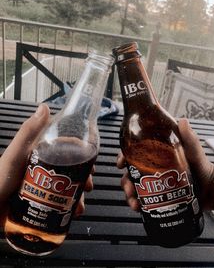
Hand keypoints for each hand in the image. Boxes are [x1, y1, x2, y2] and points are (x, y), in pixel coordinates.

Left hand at [0, 104, 92, 224]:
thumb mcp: (15, 154)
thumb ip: (28, 132)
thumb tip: (44, 108)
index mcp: (40, 153)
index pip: (67, 148)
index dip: (81, 153)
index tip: (91, 160)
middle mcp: (45, 169)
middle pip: (72, 169)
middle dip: (84, 177)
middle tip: (88, 184)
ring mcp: (44, 187)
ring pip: (69, 188)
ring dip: (79, 195)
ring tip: (80, 204)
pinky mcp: (43, 202)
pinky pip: (61, 203)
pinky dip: (70, 207)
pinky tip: (73, 212)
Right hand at [117, 118, 213, 217]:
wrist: (211, 189)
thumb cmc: (201, 165)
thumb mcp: (193, 150)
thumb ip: (188, 137)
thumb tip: (182, 121)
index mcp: (155, 154)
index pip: (135, 152)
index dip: (123, 156)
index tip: (120, 163)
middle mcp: (152, 167)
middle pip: (131, 171)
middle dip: (125, 180)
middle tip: (128, 188)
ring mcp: (154, 182)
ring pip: (134, 186)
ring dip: (129, 194)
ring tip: (133, 202)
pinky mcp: (157, 195)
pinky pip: (143, 199)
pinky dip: (137, 203)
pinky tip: (138, 208)